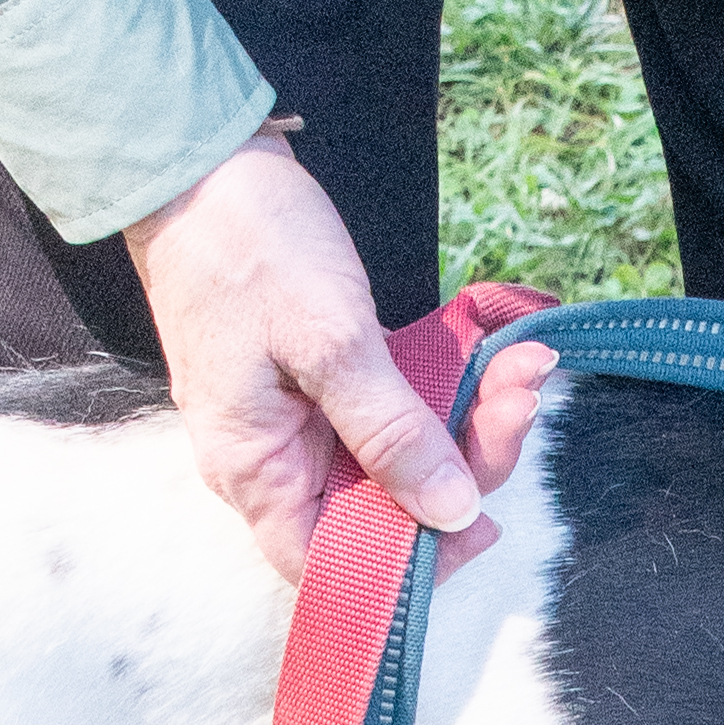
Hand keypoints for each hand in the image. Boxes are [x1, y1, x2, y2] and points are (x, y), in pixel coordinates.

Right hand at [125, 131, 550, 579]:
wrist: (202, 160)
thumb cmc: (248, 247)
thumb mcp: (330, 342)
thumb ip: (390, 435)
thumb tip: (449, 513)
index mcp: (256, 470)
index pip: (332, 564)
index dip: (408, 564)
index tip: (479, 524)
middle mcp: (273, 460)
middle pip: (381, 510)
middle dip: (462, 466)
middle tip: (519, 403)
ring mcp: (298, 420)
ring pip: (398, 457)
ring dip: (465, 420)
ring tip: (521, 368)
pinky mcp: (323, 381)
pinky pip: (391, 410)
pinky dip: (442, 389)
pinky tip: (493, 355)